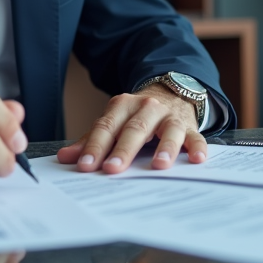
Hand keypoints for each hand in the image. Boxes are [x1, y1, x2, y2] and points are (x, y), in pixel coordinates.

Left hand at [55, 84, 206, 173]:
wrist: (171, 93)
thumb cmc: (137, 116)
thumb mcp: (114, 122)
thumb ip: (92, 139)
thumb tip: (65, 157)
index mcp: (122, 106)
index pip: (106, 127)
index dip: (95, 146)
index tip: (85, 165)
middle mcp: (146, 108)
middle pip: (134, 130)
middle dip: (123, 150)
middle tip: (112, 169)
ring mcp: (169, 116)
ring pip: (167, 131)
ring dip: (164, 148)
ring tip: (159, 165)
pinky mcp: (189, 126)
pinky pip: (195, 136)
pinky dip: (197, 147)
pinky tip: (196, 159)